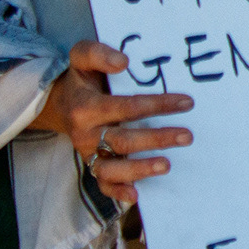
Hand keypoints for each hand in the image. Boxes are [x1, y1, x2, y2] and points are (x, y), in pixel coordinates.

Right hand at [26, 41, 192, 203]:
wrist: (61, 102)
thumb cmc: (83, 78)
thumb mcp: (82, 56)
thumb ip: (98, 53)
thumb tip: (123, 61)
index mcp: (86, 107)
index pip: (126, 107)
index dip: (156, 105)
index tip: (186, 102)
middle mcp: (86, 134)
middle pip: (122, 140)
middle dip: (157, 138)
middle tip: (187, 136)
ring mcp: (89, 152)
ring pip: (111, 168)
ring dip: (139, 169)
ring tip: (166, 165)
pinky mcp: (92, 165)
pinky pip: (102, 183)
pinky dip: (117, 191)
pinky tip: (136, 195)